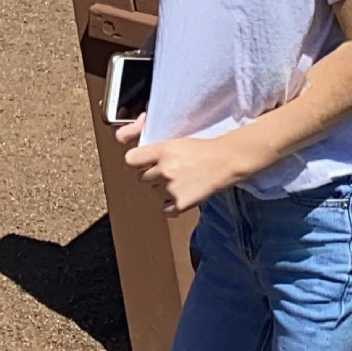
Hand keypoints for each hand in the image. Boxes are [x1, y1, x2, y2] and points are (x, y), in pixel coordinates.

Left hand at [123, 131, 240, 213]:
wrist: (226, 161)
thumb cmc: (203, 148)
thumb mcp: (176, 140)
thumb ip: (154, 147)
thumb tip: (125, 141)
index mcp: (162, 150)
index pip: (130, 160)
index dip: (135, 162)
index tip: (141, 162)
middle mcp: (164, 170)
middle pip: (140, 178)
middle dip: (151, 176)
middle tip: (168, 171)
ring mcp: (172, 188)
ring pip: (153, 193)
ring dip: (162, 189)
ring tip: (180, 180)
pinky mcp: (180, 204)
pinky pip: (164, 209)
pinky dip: (171, 205)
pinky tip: (181, 194)